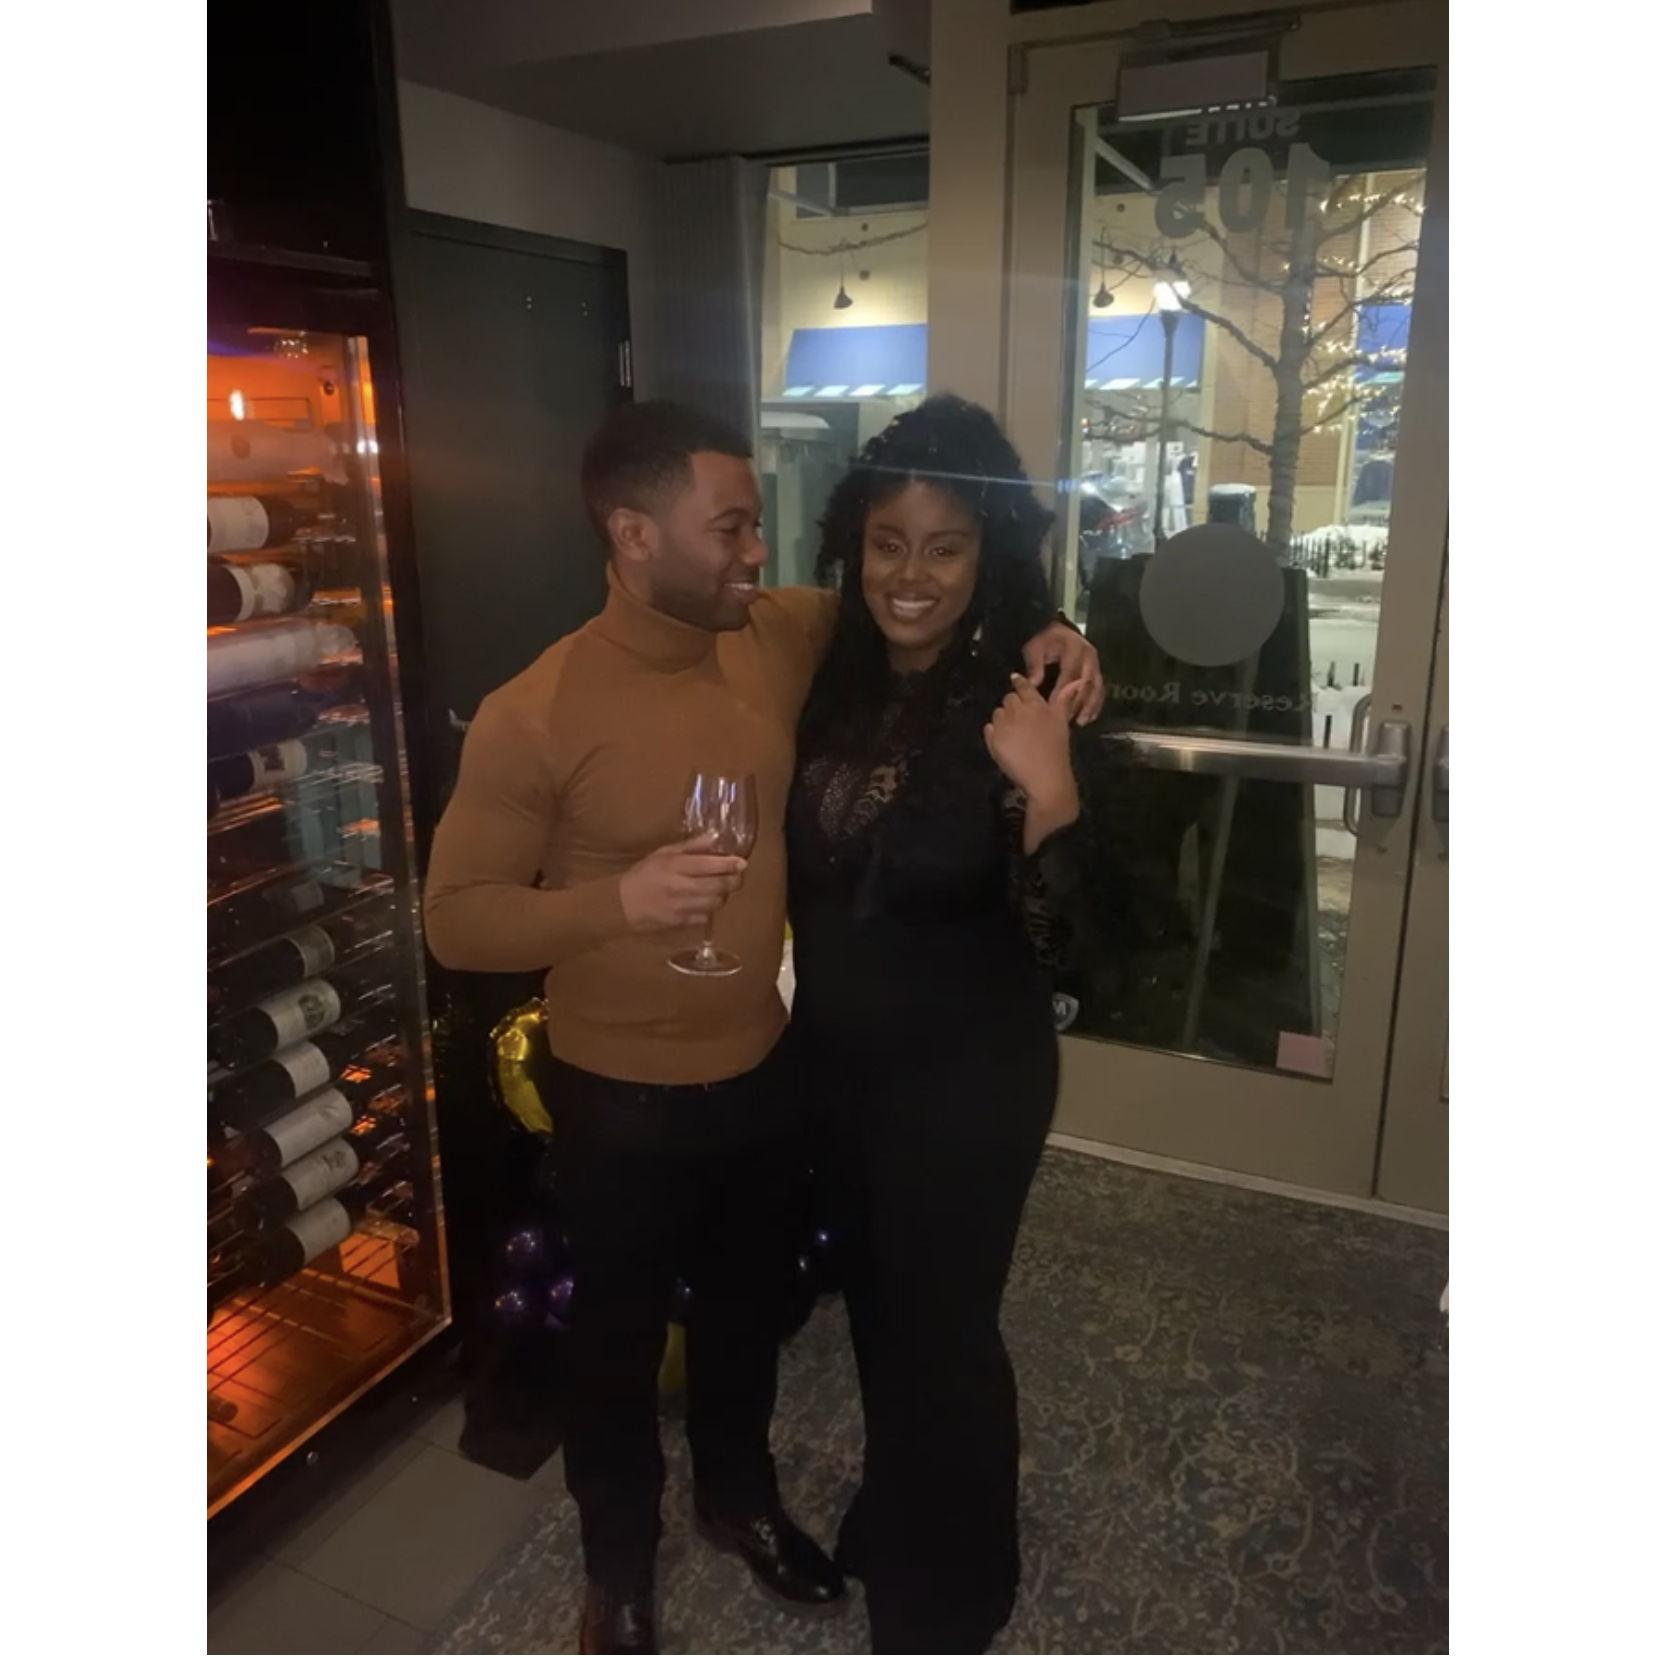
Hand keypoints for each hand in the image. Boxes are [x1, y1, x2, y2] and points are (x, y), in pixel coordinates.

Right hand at [619, 832, 746, 933]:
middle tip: (738, 876)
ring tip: (720, 888)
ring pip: (715, 903)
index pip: (710, 865)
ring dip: (723, 895)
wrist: (622, 904)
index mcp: (675, 866)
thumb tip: (714, 837)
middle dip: (734, 881)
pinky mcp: (680, 923)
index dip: (730, 864)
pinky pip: (705, 917)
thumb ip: (690, 846)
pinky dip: (710, 909)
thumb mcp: (663, 853)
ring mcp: (681, 907)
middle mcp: (680, 887)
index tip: (742, 862)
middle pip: (718, 886)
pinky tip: (705, 902)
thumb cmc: (644, 874)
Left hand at [984, 674, 1082, 822]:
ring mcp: (1004, 725)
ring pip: (997, 713)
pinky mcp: (993, 739)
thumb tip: (1077, 681)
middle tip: (1020, 720)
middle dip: (1012, 706)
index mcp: (1036, 705)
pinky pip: (988, 728)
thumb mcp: (1063, 722)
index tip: (1016, 680)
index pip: (1023, 686)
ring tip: (1014, 733)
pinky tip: (1005, 742)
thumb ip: (1065, 700)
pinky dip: (994, 732)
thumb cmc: (1057, 750)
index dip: (1019, 683)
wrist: (1045, 777)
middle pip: (1008, 698)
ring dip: (1003, 719)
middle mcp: (1018, 711)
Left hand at [1022, 620, 1103, 725]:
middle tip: (1069, 719)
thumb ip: (1035, 665)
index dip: (1062, 691)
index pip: (1069, 672)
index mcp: (1074, 648)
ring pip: (1097, 688)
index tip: (1052, 707)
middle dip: (1079, 702)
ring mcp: (1096, 664)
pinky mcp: (1098, 671)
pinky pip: (1100, 690)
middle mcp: (1089, 656)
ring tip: (1081, 722)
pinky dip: (1096, 704)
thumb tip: (1033, 684)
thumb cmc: (1044, 640)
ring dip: (1090, 706)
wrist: (1056, 631)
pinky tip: (1090, 718)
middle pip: (1087, 682)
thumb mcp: (1035, 648)